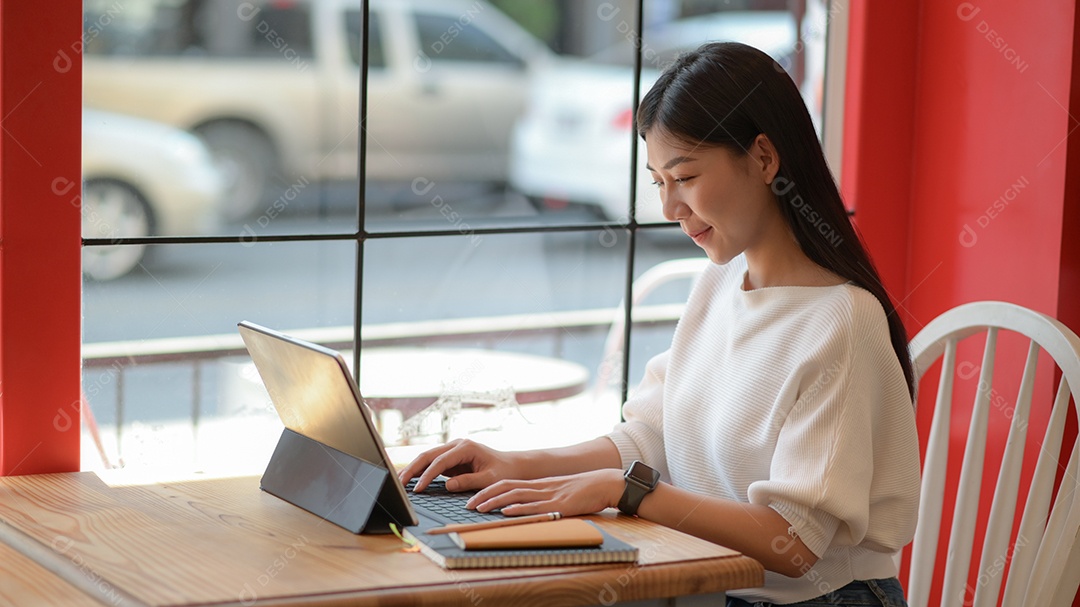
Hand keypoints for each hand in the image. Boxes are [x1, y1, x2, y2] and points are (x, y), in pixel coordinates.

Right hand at [397, 439, 523, 492]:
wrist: (511, 466)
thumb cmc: (503, 472)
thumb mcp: (489, 479)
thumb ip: (470, 482)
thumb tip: (448, 486)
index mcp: (466, 447)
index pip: (440, 462)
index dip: (427, 476)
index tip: (418, 489)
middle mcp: (456, 445)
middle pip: (428, 455)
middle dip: (412, 469)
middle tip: (399, 484)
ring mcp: (452, 451)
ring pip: (426, 458)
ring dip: (412, 469)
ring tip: (398, 482)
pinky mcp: (450, 458)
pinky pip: (431, 464)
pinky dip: (419, 471)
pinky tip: (409, 480)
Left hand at [465, 469, 624, 517]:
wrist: (605, 483)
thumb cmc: (583, 491)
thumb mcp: (558, 493)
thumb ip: (541, 499)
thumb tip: (523, 508)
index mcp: (538, 484)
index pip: (506, 484)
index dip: (487, 490)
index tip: (472, 498)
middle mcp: (539, 488)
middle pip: (505, 487)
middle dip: (484, 496)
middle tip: (467, 505)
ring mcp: (549, 495)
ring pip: (516, 496)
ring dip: (495, 502)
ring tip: (478, 508)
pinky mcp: (559, 505)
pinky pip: (536, 507)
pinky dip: (520, 509)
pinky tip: (507, 512)